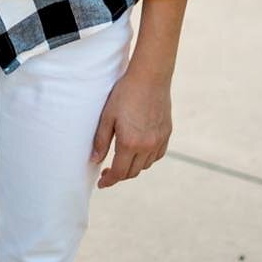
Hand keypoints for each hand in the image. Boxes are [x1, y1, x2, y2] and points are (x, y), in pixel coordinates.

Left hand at [90, 65, 171, 187]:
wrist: (150, 78)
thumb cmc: (125, 94)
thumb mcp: (107, 116)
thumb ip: (101, 141)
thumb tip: (95, 160)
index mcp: (130, 143)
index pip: (120, 172)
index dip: (109, 181)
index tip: (101, 184)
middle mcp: (147, 146)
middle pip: (133, 172)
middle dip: (120, 175)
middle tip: (108, 172)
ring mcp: (159, 141)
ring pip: (145, 165)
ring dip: (133, 167)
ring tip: (122, 160)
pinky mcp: (167, 134)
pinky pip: (157, 155)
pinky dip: (147, 159)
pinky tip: (139, 152)